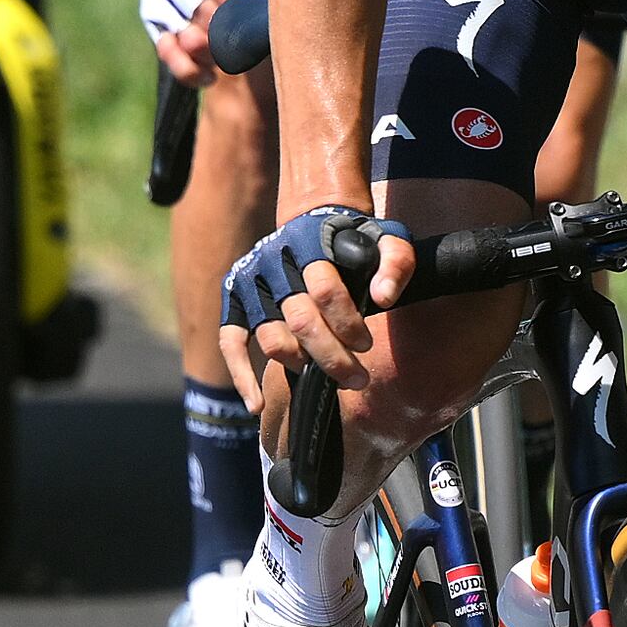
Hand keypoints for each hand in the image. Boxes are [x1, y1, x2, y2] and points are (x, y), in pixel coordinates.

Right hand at [214, 203, 418, 412]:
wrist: (314, 223)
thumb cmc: (355, 240)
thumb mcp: (386, 239)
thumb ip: (395, 262)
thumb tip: (384, 298)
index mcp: (309, 243)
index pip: (325, 290)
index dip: (348, 323)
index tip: (366, 344)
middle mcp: (274, 262)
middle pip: (300, 320)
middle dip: (333, 356)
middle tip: (357, 377)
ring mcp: (251, 281)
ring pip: (271, 337)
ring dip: (301, 364)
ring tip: (326, 378)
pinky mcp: (236, 299)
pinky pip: (230, 340)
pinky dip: (241, 374)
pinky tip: (256, 403)